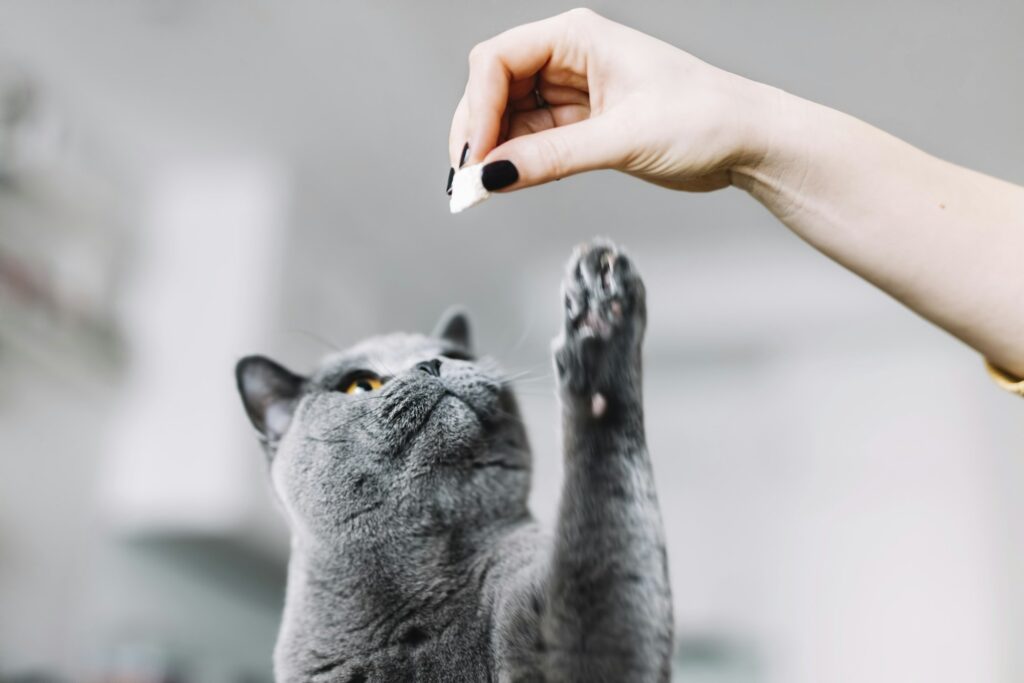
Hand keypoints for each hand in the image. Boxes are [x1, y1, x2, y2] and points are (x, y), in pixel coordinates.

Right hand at [448, 8, 775, 193]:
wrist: (747, 141)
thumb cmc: (705, 119)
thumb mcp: (622, 139)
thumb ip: (552, 159)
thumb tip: (493, 177)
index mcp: (578, 37)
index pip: (497, 61)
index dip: (476, 108)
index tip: (475, 158)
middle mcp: (568, 58)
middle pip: (493, 87)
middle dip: (477, 133)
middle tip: (468, 181)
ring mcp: (572, 91)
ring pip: (508, 117)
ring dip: (493, 151)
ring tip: (482, 190)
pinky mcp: (581, 124)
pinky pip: (531, 140)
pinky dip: (515, 162)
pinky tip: (507, 183)